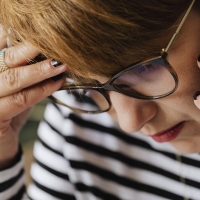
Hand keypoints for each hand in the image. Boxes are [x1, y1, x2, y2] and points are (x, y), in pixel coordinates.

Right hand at [0, 30, 66, 168]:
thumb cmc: (8, 109)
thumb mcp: (15, 85)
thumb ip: (25, 68)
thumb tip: (51, 53)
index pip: (1, 41)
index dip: (22, 34)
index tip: (46, 30)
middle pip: (7, 57)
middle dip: (34, 47)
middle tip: (57, 41)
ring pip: (14, 77)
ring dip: (42, 69)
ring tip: (62, 63)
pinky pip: (21, 99)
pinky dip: (42, 90)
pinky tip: (57, 83)